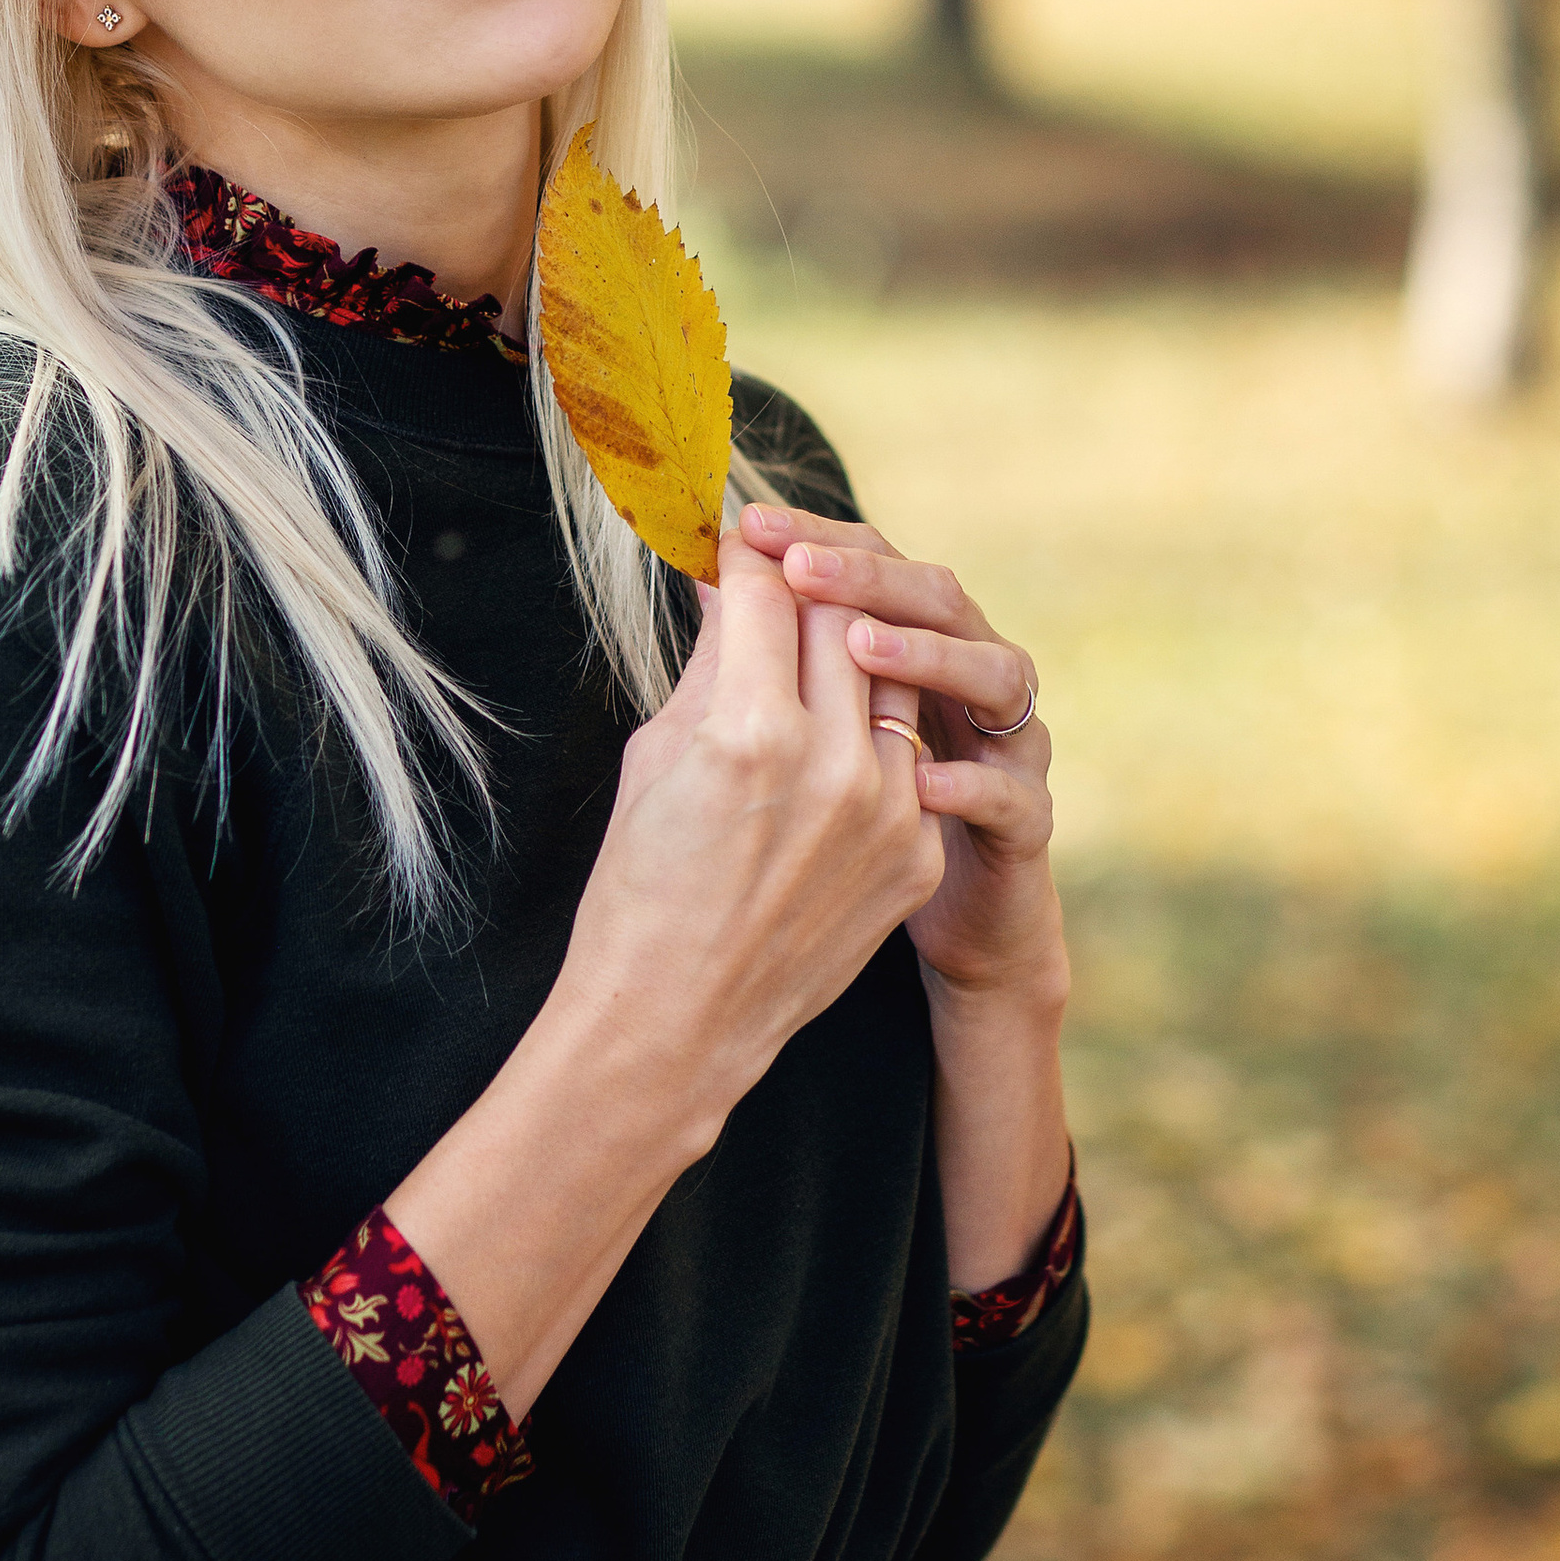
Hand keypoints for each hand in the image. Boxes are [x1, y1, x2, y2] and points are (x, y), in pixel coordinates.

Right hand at [553, 523, 948, 1151]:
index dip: (745, 553)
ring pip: (890, 677)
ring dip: (850, 647)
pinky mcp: (918, 853)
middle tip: (776, 570)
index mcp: (750, 732)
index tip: (731, 539)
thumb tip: (734, 580)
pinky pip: (909, 754)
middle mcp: (834, 765)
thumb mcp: (659, 754)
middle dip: (805, 582)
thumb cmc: (641, 883)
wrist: (678, 1021)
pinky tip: (833, 729)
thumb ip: (715, 659)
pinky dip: (871, 730)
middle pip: (843, 616)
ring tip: (809, 643)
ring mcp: (889, 814)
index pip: (768, 590)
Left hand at [737, 507, 1063, 1010]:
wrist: (935, 926)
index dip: (819, 538)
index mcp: (914, 644)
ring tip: (860, 646)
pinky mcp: (1026, 823)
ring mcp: (1007, 746)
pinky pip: (1011, 794)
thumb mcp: (794, 731)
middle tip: (799, 566)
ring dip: (929, 655)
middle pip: (937, 597)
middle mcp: (969, 675)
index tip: (751, 525)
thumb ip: (766, 662)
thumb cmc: (844, 820)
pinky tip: (922, 780)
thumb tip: (707, 580)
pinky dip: (969, 783)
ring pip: (996, 673)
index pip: (877, 562)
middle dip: (867, 575)